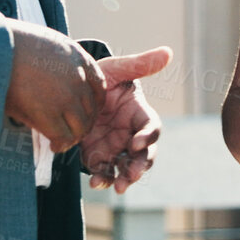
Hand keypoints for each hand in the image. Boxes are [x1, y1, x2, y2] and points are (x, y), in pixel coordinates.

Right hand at [4, 23, 103, 152]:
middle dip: (82, 124)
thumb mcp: (46, 44)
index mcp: (78, 58)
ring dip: (72, 137)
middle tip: (70, 132)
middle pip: (91, 111)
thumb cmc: (11, 44)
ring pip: (80, 127)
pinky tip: (53, 146)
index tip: (83, 112)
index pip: (99, 87)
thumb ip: (61, 62)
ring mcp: (65, 96)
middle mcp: (77, 78)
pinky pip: (63, 137)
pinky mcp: (48, 113)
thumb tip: (57, 81)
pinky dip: (60, 145)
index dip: (93, 104)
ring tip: (61, 141)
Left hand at [79, 47, 170, 191]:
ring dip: (124, 178)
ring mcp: (114, 146)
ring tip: (118, 187)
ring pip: (126, 167)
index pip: (151, 127)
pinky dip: (102, 179)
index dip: (147, 136)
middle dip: (140, 165)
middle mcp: (130, 133)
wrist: (70, 88)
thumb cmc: (99, 75)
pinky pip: (103, 171)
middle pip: (144, 154)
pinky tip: (96, 183)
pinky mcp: (97, 155)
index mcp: (138, 113)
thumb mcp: (116, 68)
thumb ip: (140, 64)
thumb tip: (168, 52)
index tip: (136, 142)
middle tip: (133, 174)